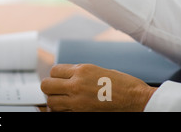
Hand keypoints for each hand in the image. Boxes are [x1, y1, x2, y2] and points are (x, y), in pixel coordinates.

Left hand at [40, 64, 156, 111]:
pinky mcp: (82, 114)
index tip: (60, 79)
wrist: (138, 101)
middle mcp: (76, 85)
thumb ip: (80, 72)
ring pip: (51, 102)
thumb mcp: (99, 70)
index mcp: (82, 70)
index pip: (54, 71)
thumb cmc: (124, 85)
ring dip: (54, 101)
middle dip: (50, 87)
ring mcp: (78, 102)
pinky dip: (63, 111)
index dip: (55, 75)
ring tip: (62, 101)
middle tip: (57, 90)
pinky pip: (63, 113)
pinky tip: (69, 109)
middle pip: (46, 85)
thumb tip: (67, 76)